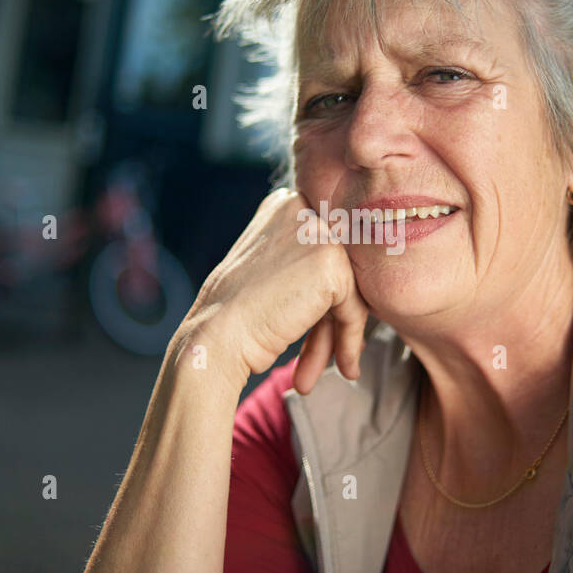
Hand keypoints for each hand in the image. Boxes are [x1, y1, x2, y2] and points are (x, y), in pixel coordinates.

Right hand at [182, 188, 370, 393]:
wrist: (216, 337)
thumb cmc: (236, 315)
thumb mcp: (274, 272)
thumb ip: (308, 266)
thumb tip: (355, 287)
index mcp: (285, 204)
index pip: (327, 250)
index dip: (326, 296)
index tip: (322, 330)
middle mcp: (302, 208)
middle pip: (341, 269)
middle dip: (333, 318)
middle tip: (324, 356)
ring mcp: (317, 232)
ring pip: (351, 289)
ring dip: (339, 334)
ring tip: (333, 368)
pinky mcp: (331, 262)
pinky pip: (355, 307)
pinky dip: (349, 339)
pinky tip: (344, 366)